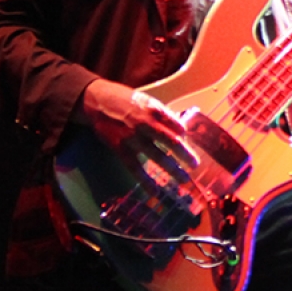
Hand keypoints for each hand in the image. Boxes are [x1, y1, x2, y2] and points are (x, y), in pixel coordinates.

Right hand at [75, 79, 203, 186]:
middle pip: (171, 142)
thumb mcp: (145, 100)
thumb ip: (162, 114)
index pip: (176, 125)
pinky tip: (154, 190)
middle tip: (195, 165)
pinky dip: (145, 181)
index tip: (190, 143)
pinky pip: (135, 167)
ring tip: (184, 180)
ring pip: (157, 156)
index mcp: (154, 110)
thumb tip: (180, 128)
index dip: (185, 135)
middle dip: (186, 155)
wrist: (96, 100)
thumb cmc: (124, 100)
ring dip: (173, 169)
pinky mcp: (120, 148)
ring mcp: (133, 137)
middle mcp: (145, 123)